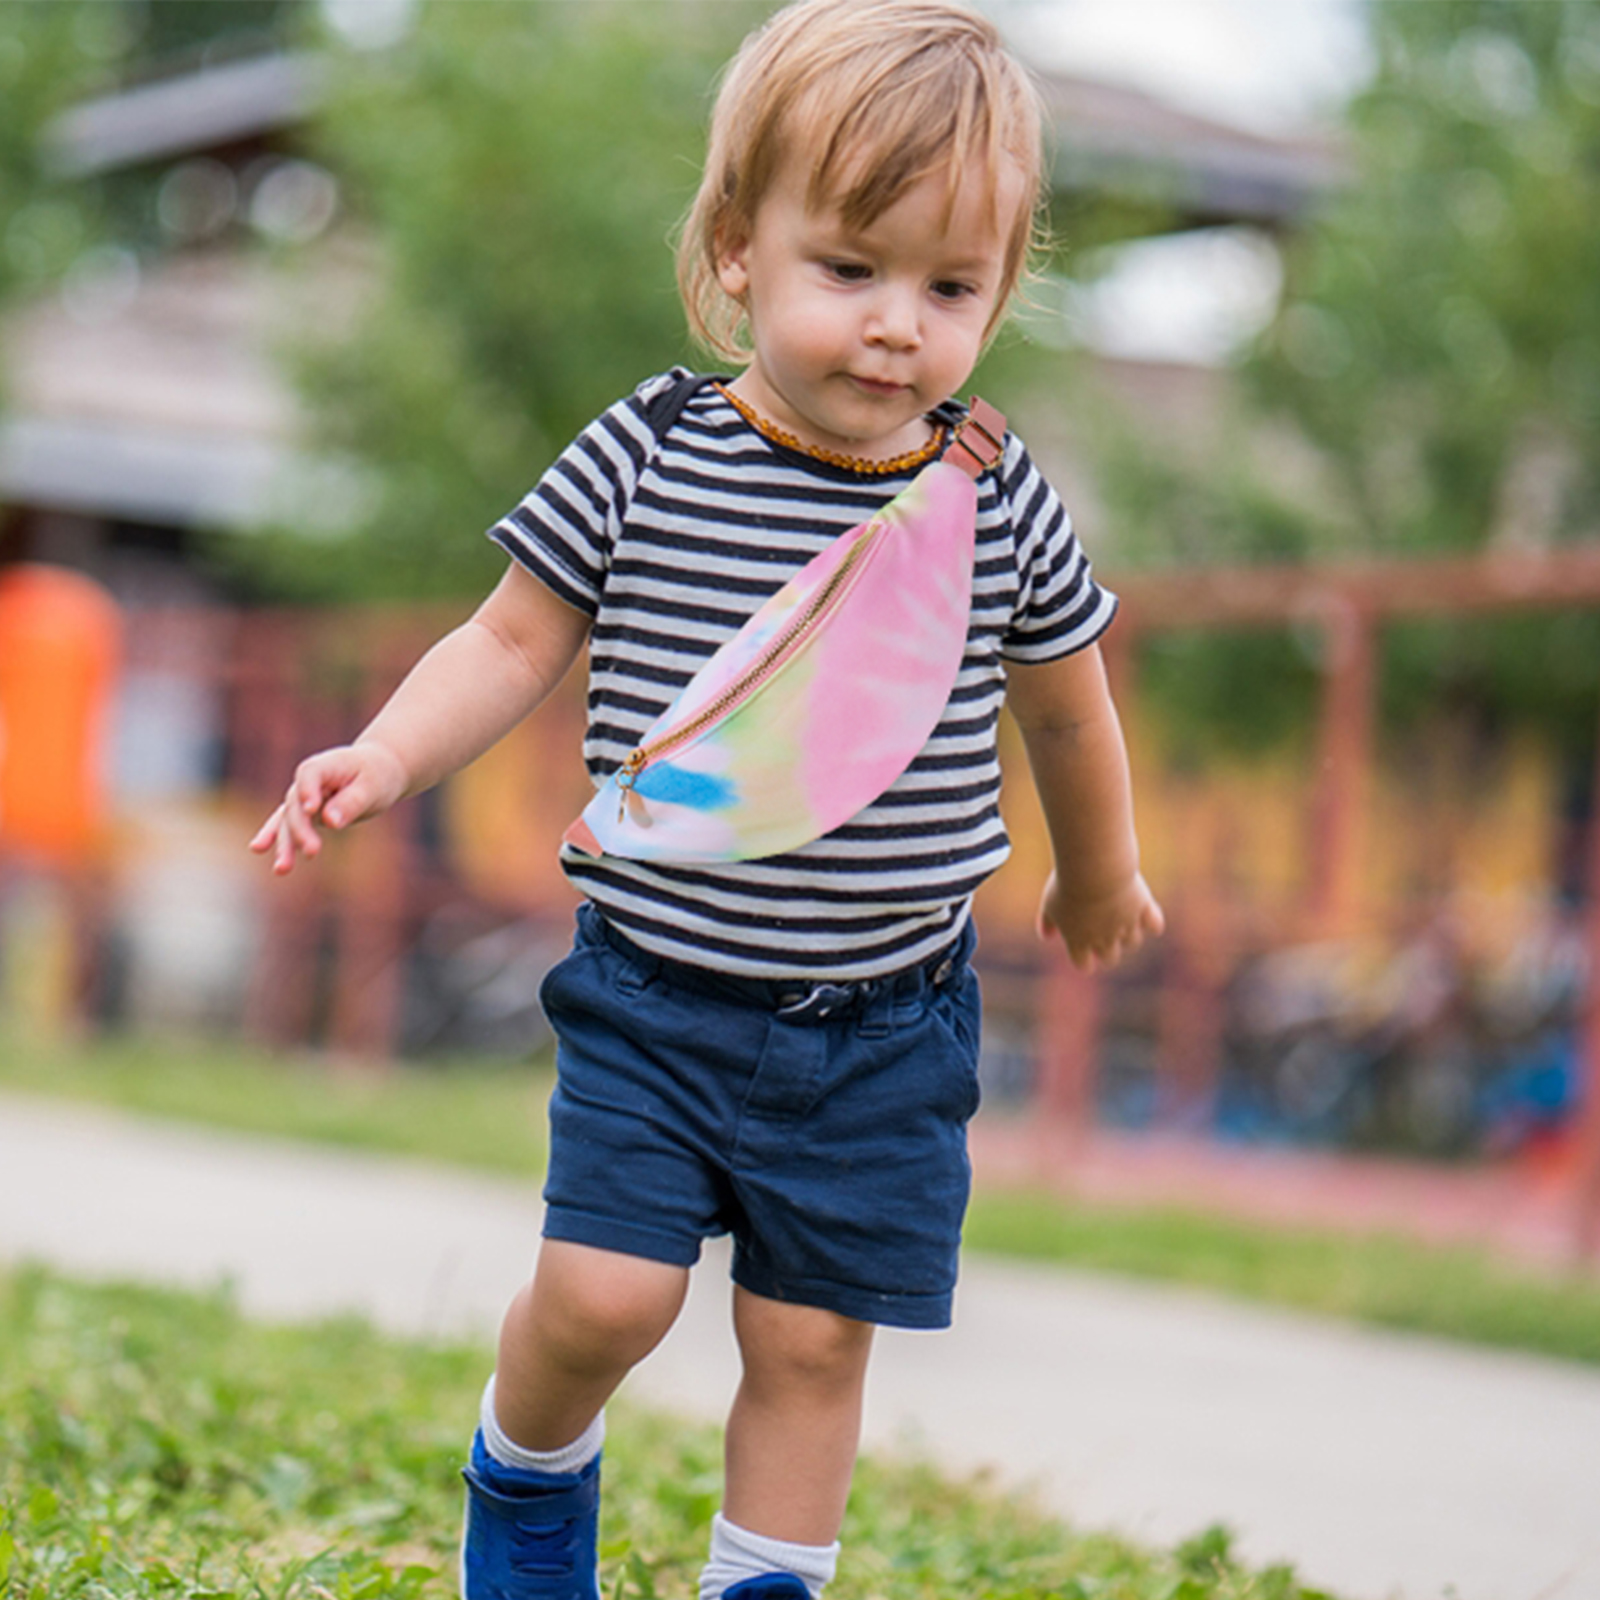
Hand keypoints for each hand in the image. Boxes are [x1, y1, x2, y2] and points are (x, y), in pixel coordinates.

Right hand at [248, 741, 407, 875]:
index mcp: (326, 765)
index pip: (310, 775)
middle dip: (301, 830)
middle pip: (296, 804)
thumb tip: (330, 822)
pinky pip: (288, 825)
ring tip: (282, 869)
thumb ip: (351, 802)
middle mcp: (308, 780)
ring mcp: (303, 796)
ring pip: (289, 820)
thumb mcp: (373, 787)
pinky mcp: (305, 812)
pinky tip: (257, 849)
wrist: (376, 769)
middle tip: (312, 851)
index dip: (308, 791)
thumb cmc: (377, 776)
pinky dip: (277, 838)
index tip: (312, 810)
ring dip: (285, 843)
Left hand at [1036, 869, 1163, 972]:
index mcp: (1078, 941)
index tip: (1085, 945)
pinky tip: (1144, 910)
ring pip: (1133, 943)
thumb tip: (1046, 937)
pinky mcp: (1144, 910)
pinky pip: (1155, 925)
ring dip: (1128, 933)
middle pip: (1111, 959)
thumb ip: (1047, 922)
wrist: (1094, 868)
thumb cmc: (1067, 883)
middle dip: (1109, 948)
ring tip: (1120, 911)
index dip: (1085, 957)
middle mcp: (1104, 939)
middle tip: (1105, 927)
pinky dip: (1152, 921)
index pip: (1084, 965)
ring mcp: (1126, 926)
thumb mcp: (1050, 902)